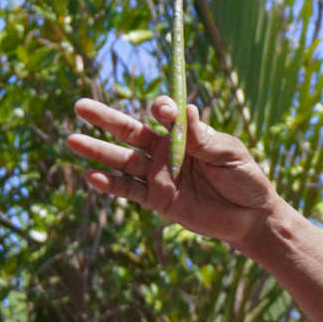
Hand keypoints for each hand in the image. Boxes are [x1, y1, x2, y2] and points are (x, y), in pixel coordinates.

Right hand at [67, 97, 283, 247]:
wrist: (250, 216)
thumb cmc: (244, 178)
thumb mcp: (229, 154)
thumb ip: (203, 137)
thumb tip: (185, 111)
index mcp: (185, 133)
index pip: (164, 115)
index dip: (161, 109)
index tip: (163, 111)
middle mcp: (166, 151)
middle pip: (130, 132)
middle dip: (106, 119)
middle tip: (79, 105)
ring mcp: (159, 175)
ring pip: (123, 160)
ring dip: (98, 151)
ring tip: (72, 139)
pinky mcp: (157, 199)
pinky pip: (129, 190)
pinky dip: (111, 184)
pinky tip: (92, 177)